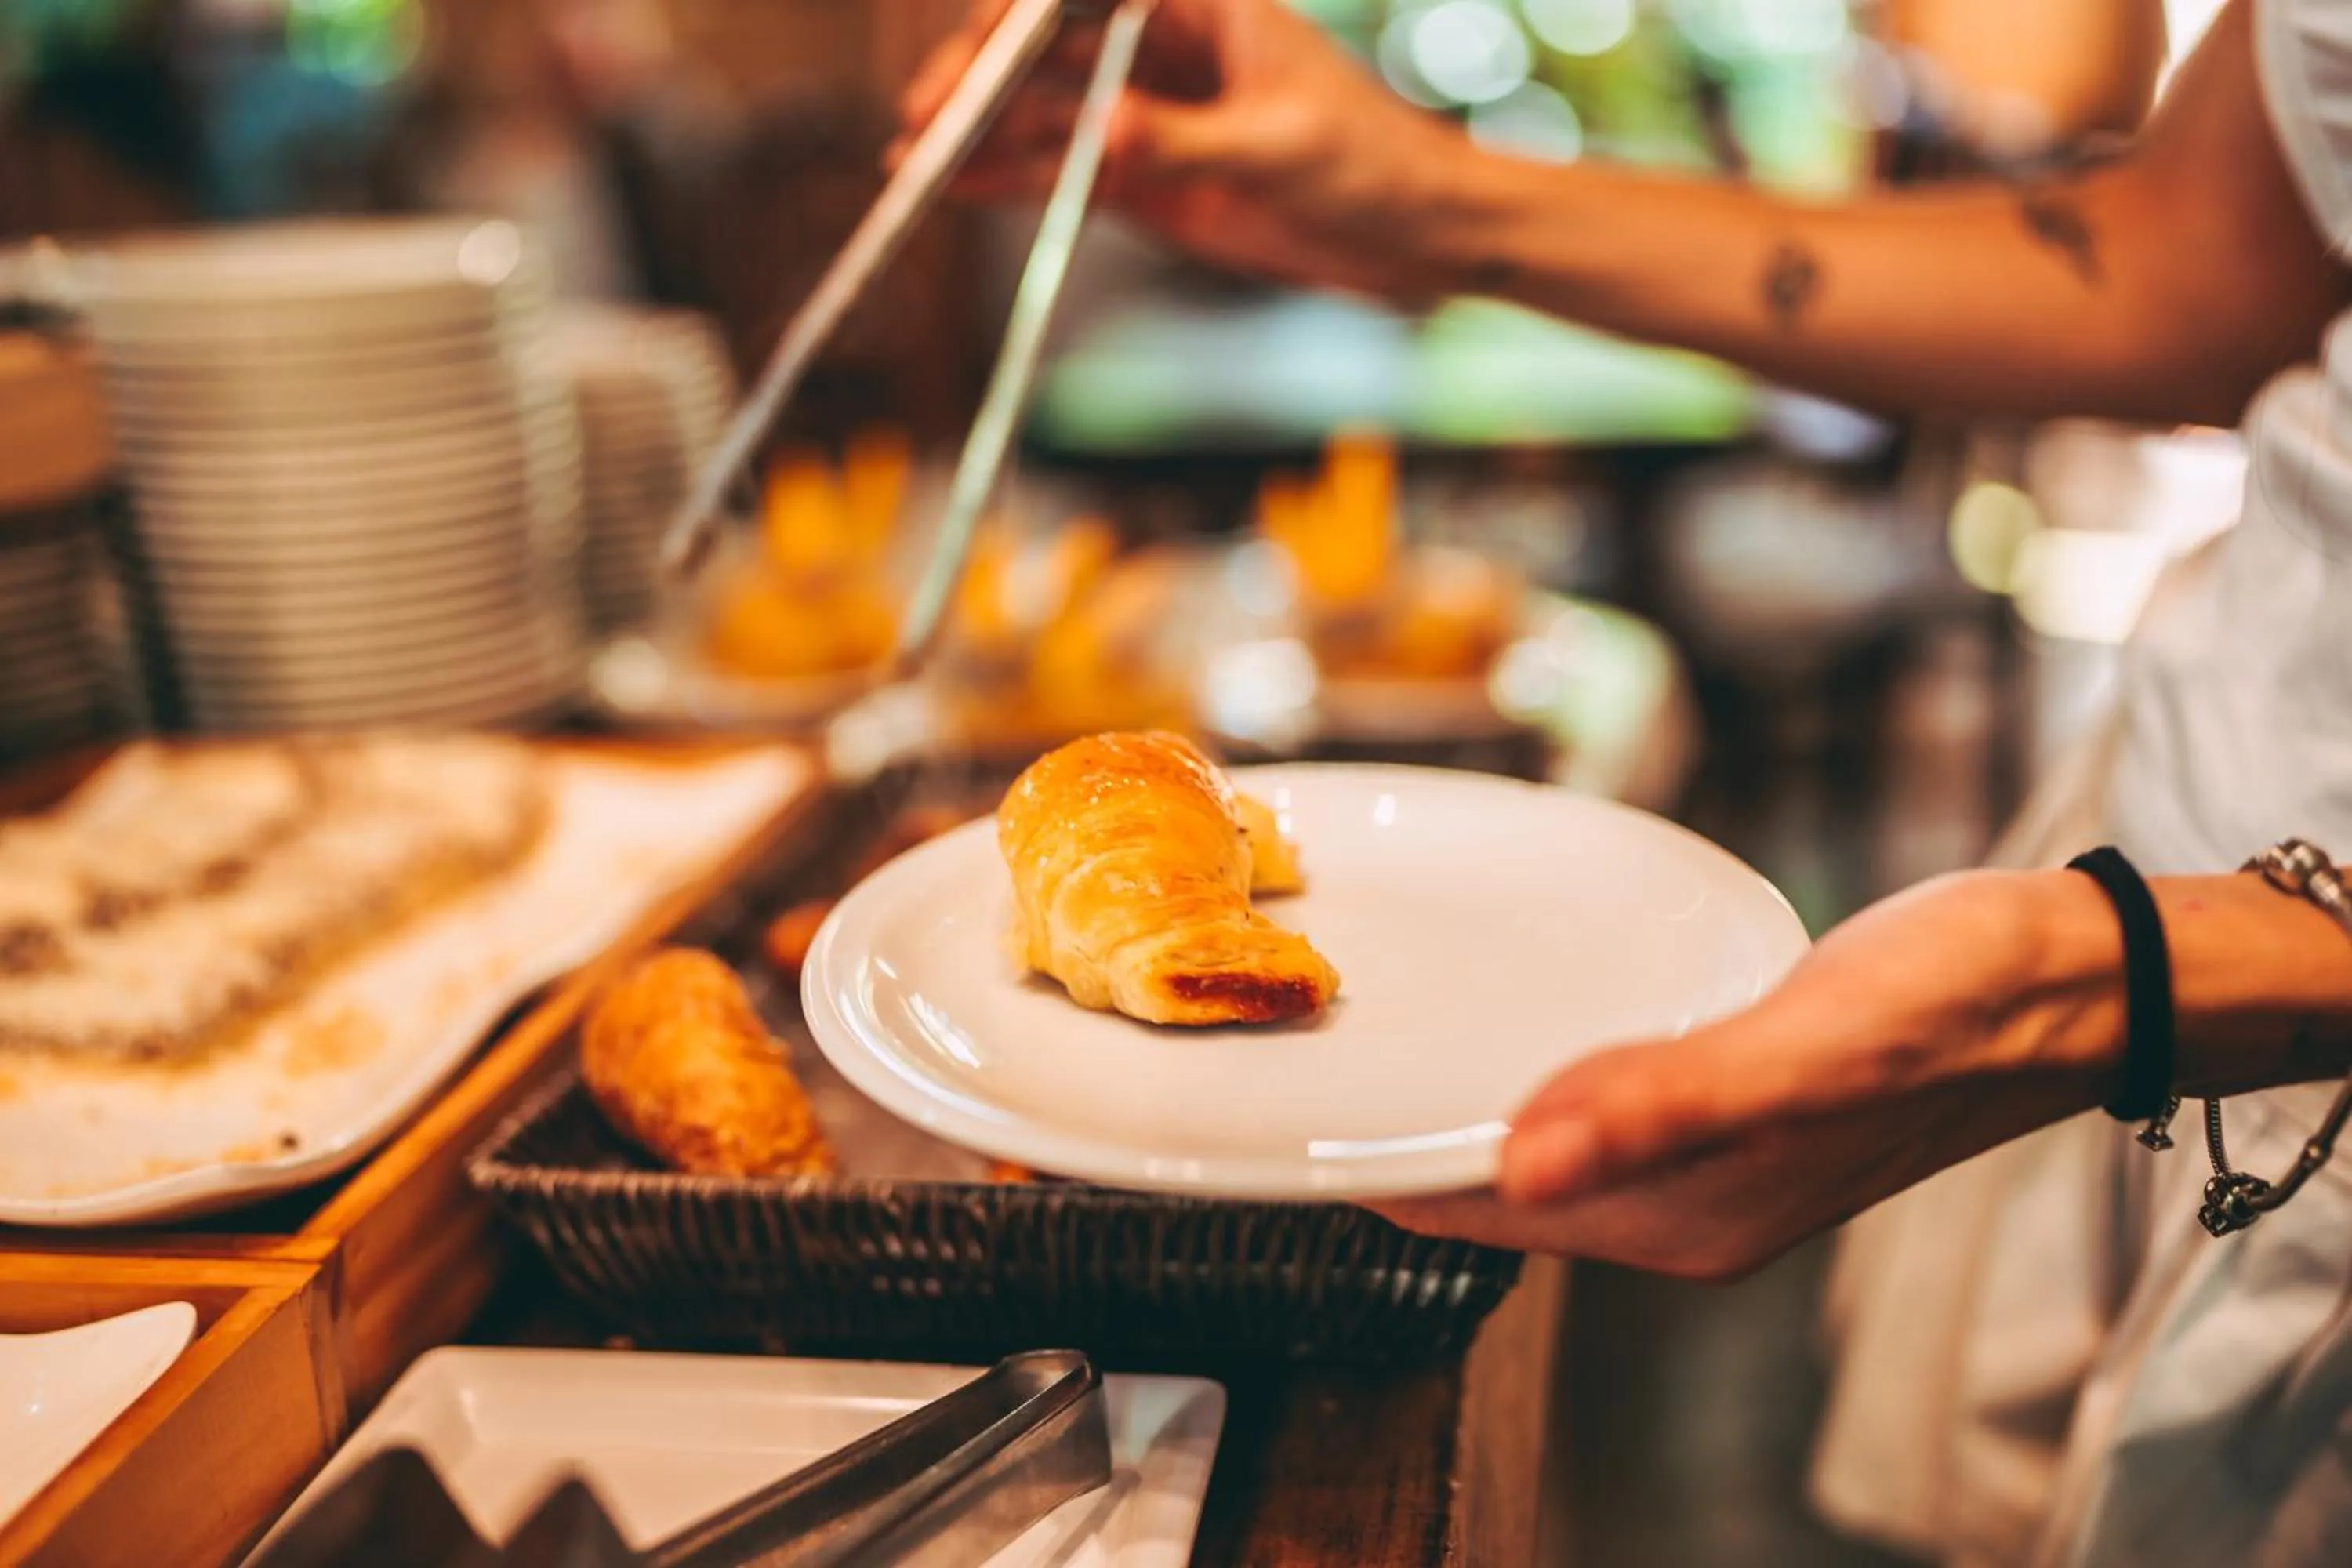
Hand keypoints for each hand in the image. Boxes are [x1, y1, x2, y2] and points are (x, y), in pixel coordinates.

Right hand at [892, 0, 1473, 302]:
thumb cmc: (1375, 166)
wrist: (1423, 234)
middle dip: (981, 79)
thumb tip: (1097, 132)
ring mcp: (1155, 116)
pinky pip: (1067, 172)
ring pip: (1047, 113)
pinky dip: (1016, 181)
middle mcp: (1168, 51)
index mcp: (1204, 8)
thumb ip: (1179, 142)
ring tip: (918, 165)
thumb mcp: (1276, 151)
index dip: (1022, 17)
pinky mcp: (1154, 180)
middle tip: (923, 120)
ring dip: (984, 136)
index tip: (977, 48)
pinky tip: (963, 189)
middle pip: (1049, 49)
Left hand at [1372, 871, 2125, 1279]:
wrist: (2078, 973)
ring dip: (1467, 1088)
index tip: (1291, 1105)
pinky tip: (1514, 999)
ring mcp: (1716, 1155)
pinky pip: (1602, 1092)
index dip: (1382, 1165)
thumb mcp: (1809, 1046)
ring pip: (1547, 1133)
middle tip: (1308, 1039)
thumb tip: (1518, 1161)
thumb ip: (1667, 1105)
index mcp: (1687, 1216)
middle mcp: (1688, 1205)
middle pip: (1500, 1179)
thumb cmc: (1958, 1003)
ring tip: (1378, 1019)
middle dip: (1408, 1126)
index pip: (1483, 1207)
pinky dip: (1541, 1056)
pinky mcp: (1740, 1098)